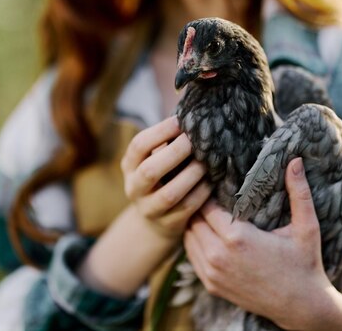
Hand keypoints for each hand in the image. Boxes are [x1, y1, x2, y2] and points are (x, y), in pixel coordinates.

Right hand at [121, 116, 210, 239]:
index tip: (181, 122)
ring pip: (170, 194)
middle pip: (150, 171)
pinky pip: (187, 208)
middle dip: (175, 153)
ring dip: (191, 175)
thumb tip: (194, 118)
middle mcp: (134, 188)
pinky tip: (211, 181)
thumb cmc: (162, 178)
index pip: (139, 145)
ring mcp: (149, 209)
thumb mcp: (155, 160)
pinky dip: (201, 192)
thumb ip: (167, 143)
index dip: (160, 132)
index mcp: (130, 166)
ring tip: (206, 162)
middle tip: (195, 141)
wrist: (155, 221)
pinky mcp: (168, 224)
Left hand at [184, 158, 333, 329]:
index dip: (207, 191)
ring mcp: (212, 273)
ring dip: (193, 222)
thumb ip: (299, 193)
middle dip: (197, 204)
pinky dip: (194, 241)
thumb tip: (295, 160)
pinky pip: (190, 255)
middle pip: (192, 219)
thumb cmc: (305, 264)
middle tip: (204, 190)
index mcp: (237, 238)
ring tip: (203, 208)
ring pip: (187, 237)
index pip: (205, 205)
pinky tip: (205, 231)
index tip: (211, 179)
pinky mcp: (211, 285)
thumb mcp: (306, 228)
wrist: (301, 307)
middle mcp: (218, 256)